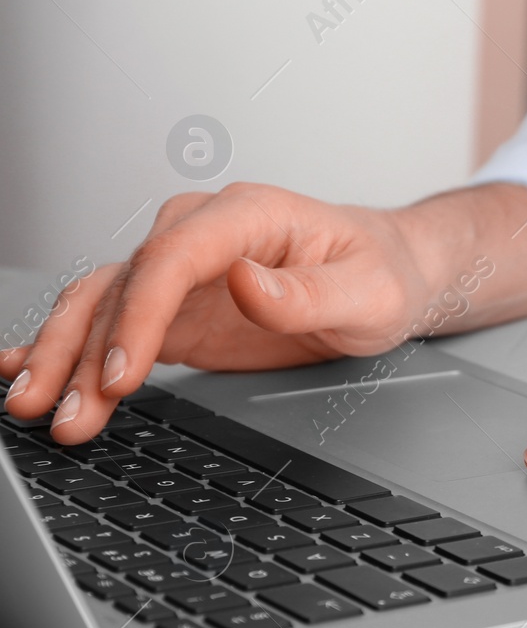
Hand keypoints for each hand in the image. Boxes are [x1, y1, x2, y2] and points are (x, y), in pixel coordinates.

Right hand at [0, 183, 442, 443]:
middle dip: (81, 349)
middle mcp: (200, 233)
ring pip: (101, 308)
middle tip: (58, 409)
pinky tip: (26, 375)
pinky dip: (69, 352)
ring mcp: (180, 271)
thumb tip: (245, 284)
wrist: (390, 274)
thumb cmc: (383, 273)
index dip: (139, 316)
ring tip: (39, 411)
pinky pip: (109, 327)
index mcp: (246, 215)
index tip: (122, 374)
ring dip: (65, 360)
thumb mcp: (368, 291)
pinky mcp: (174, 310)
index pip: (173, 259)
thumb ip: (307, 294)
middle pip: (122, 285)